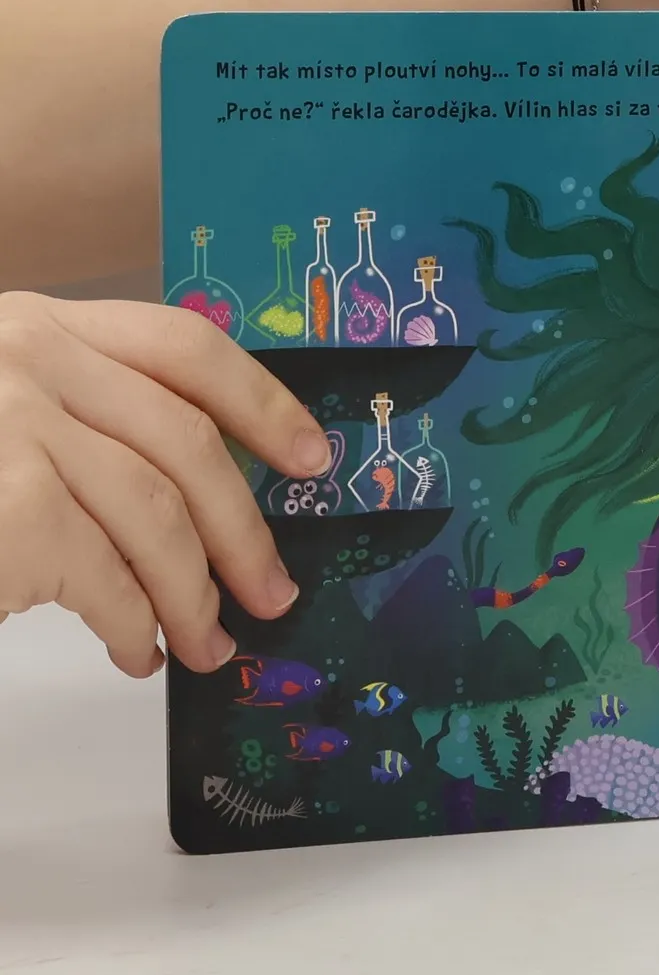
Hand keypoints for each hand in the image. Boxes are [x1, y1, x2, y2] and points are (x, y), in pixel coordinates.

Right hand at [0, 295, 332, 674]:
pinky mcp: (10, 508)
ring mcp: (14, 427)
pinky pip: (103, 578)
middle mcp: (30, 357)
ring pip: (155, 518)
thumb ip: (83, 417)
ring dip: (194, 593)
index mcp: (38, 324)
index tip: (314, 455)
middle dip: (244, 529)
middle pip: (186, 444)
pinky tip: (137, 650)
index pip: (184, 344)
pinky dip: (135, 624)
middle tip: (275, 592)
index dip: (263, 400)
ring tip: (208, 644)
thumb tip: (201, 501)